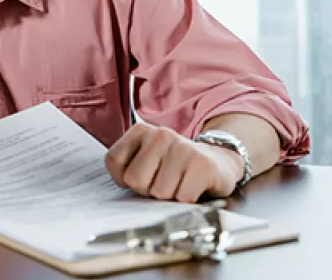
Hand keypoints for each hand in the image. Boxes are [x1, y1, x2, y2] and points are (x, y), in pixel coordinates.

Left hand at [104, 122, 244, 202]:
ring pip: (159, 192)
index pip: (113, 160)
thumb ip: (126, 166)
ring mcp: (183, 147)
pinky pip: (182, 198)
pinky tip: (192, 189)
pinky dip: (186, 202)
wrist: (218, 162)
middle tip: (162, 183)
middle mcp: (161, 134)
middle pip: (135, 179)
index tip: (141, 176)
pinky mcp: (203, 165)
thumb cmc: (174, 166)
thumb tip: (123, 185)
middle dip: (147, 190)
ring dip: (169, 197)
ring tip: (178, 184)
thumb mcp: (145, 158)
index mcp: (141, 130)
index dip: (124, 178)